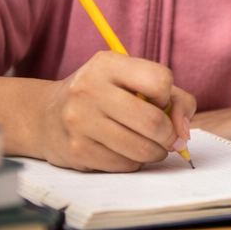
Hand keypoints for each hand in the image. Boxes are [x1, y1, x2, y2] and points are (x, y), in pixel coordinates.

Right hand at [34, 51, 196, 171]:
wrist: (46, 115)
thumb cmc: (105, 96)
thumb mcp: (135, 81)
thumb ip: (175, 99)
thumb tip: (184, 132)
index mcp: (108, 64)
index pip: (160, 80)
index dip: (168, 96)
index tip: (159, 102)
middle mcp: (89, 89)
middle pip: (152, 120)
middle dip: (169, 135)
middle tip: (168, 138)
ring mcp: (79, 121)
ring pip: (140, 148)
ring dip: (156, 153)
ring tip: (152, 147)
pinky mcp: (75, 150)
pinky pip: (123, 165)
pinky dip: (134, 163)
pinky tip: (126, 153)